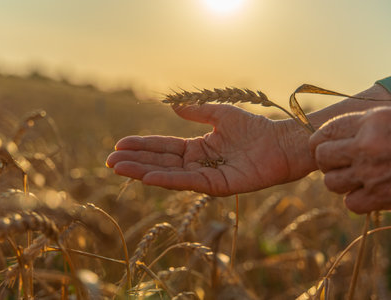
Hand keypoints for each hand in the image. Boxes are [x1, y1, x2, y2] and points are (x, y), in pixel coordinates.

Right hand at [107, 104, 315, 195]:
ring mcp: (206, 176)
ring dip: (143, 171)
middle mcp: (198, 164)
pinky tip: (149, 177)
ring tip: (120, 168)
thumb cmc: (255, 128)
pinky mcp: (218, 186)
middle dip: (135, 161)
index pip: (163, 148)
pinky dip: (168, 180)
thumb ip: (198, 111)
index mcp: (197, 148)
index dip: (142, 146)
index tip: (120, 144)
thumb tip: (173, 105)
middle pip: (160, 162)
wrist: (280, 143)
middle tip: (110, 161)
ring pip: (169, 174)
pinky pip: (189, 182)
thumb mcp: (221, 114)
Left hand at [309, 107, 390, 212]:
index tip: (324, 145)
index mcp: (371, 123)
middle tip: (341, 161)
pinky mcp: (382, 198)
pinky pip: (350, 203)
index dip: (318, 141)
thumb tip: (319, 139)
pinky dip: (356, 199)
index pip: (323, 133)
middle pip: (321, 158)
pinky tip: (369, 190)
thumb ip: (354, 126)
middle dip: (327, 160)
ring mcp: (373, 174)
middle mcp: (368, 147)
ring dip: (340, 180)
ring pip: (331, 183)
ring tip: (357, 175)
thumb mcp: (387, 119)